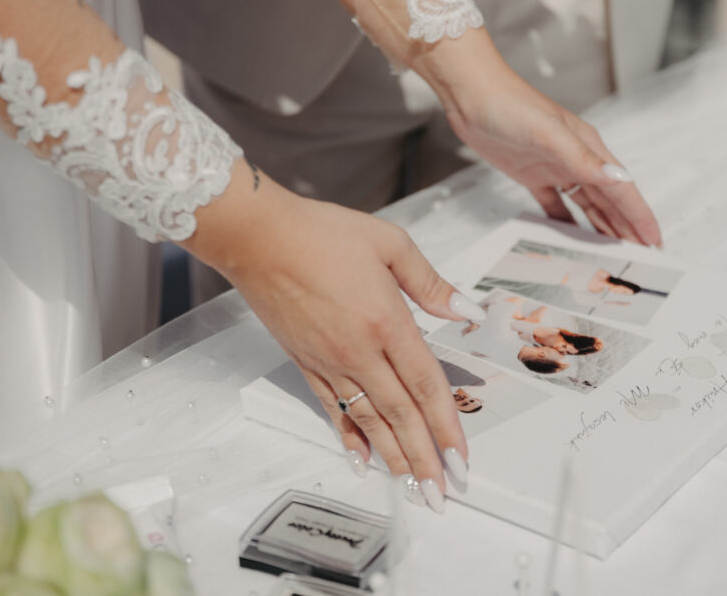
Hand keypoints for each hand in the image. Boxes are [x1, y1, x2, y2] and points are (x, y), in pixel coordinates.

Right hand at [187, 166, 484, 512]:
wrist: (260, 237)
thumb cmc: (322, 234)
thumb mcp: (391, 244)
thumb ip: (431, 283)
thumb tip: (466, 309)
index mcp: (387, 322)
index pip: (426, 385)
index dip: (447, 425)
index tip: (461, 457)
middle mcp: (359, 351)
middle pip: (401, 415)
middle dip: (424, 459)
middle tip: (441, 493)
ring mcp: (330, 362)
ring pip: (369, 420)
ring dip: (393, 457)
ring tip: (411, 487)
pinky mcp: (306, 363)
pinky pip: (334, 409)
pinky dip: (350, 437)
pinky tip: (362, 459)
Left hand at [443, 66, 662, 246]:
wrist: (473, 96)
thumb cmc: (511, 105)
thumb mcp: (550, 134)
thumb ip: (584, 159)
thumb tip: (619, 179)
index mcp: (588, 148)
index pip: (623, 189)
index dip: (640, 216)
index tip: (654, 240)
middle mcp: (577, 159)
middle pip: (610, 201)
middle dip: (628, 227)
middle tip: (644, 256)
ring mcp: (556, 168)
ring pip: (588, 205)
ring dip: (603, 227)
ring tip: (617, 252)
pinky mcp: (533, 175)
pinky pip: (556, 205)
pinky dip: (567, 222)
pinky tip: (574, 237)